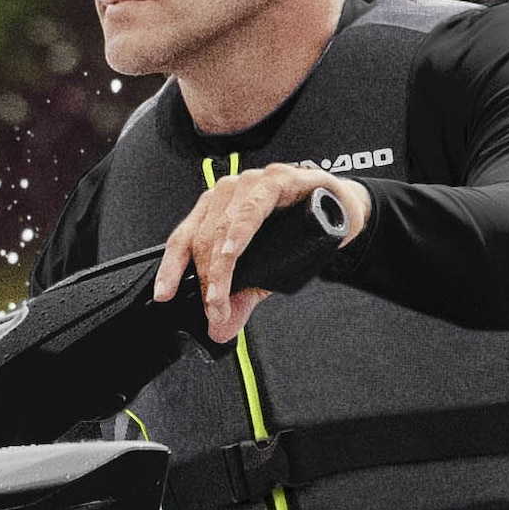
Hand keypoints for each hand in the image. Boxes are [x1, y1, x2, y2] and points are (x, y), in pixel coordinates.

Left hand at [149, 162, 353, 342]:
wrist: (343, 212)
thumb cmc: (301, 231)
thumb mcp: (264, 272)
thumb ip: (239, 296)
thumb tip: (219, 329)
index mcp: (217, 209)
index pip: (183, 238)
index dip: (171, 268)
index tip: (165, 294)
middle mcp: (229, 193)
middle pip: (202, 238)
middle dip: (205, 281)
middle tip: (215, 312)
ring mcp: (251, 184)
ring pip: (221, 228)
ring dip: (218, 269)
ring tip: (221, 299)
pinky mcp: (277, 180)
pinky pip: (249, 211)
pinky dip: (237, 236)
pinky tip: (230, 255)